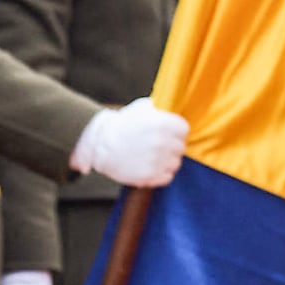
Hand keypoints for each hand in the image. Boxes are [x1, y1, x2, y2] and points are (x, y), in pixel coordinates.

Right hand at [71, 97, 188, 186]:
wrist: (100, 144)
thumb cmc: (122, 125)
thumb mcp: (141, 109)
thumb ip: (161, 110)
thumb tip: (176, 108)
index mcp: (163, 124)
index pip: (184, 130)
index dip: (176, 131)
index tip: (168, 133)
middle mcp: (162, 143)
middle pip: (180, 147)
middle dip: (171, 146)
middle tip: (156, 145)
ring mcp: (157, 161)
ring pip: (175, 163)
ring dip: (166, 161)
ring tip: (151, 156)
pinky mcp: (151, 177)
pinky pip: (167, 177)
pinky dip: (161, 174)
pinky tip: (150, 166)